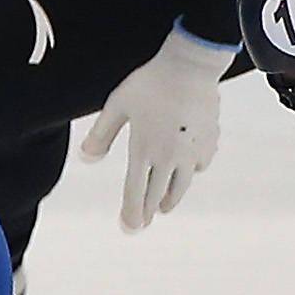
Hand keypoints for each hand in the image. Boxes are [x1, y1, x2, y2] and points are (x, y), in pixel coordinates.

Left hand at [74, 25, 229, 230]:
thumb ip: (101, 134)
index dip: (131, 213)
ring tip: (164, 206)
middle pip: (157, 195)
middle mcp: (168, 157)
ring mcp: (191, 153)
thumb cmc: (150, 83)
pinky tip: (186, 170)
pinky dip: (190, 173)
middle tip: (142, 222)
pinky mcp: (208, 143)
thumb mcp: (117, 105)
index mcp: (143, 149)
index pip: (135, 192)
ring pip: (180, 186)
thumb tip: (86, 158)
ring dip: (170, 199)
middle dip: (148, 211)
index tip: (129, 227)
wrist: (190, 66)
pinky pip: (198, 167)